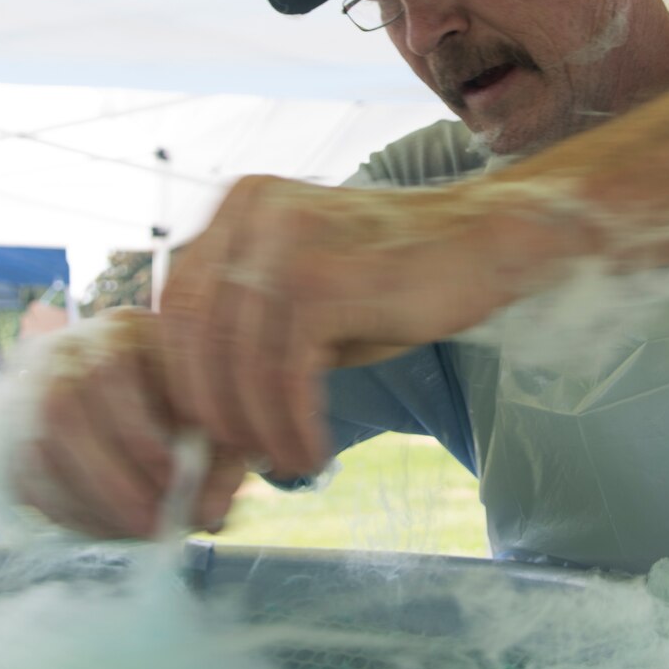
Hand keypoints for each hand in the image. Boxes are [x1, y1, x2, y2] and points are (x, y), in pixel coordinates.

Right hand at [20, 311, 247, 538]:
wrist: (133, 394)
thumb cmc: (183, 403)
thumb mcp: (213, 420)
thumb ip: (221, 463)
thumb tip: (211, 516)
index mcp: (120, 329)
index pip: (109, 370)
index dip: (138, 433)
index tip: (173, 480)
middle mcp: (65, 350)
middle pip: (63, 409)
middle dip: (110, 480)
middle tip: (153, 525)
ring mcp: (31, 390)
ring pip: (40, 447)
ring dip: (89, 502)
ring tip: (135, 531)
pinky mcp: (16, 434)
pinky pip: (26, 476)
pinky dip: (68, 511)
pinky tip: (106, 527)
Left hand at [159, 176, 530, 478]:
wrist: (490, 244)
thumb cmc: (397, 280)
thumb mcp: (306, 295)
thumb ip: (251, 329)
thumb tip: (202, 413)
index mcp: (239, 206)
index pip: (178, 301)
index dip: (182, 375)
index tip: (203, 428)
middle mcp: (252, 211)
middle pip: (196, 332)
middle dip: (210, 410)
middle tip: (234, 461)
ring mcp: (285, 240)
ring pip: (239, 359)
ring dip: (257, 427)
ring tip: (282, 463)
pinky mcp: (325, 278)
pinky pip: (285, 372)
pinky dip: (292, 424)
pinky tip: (312, 452)